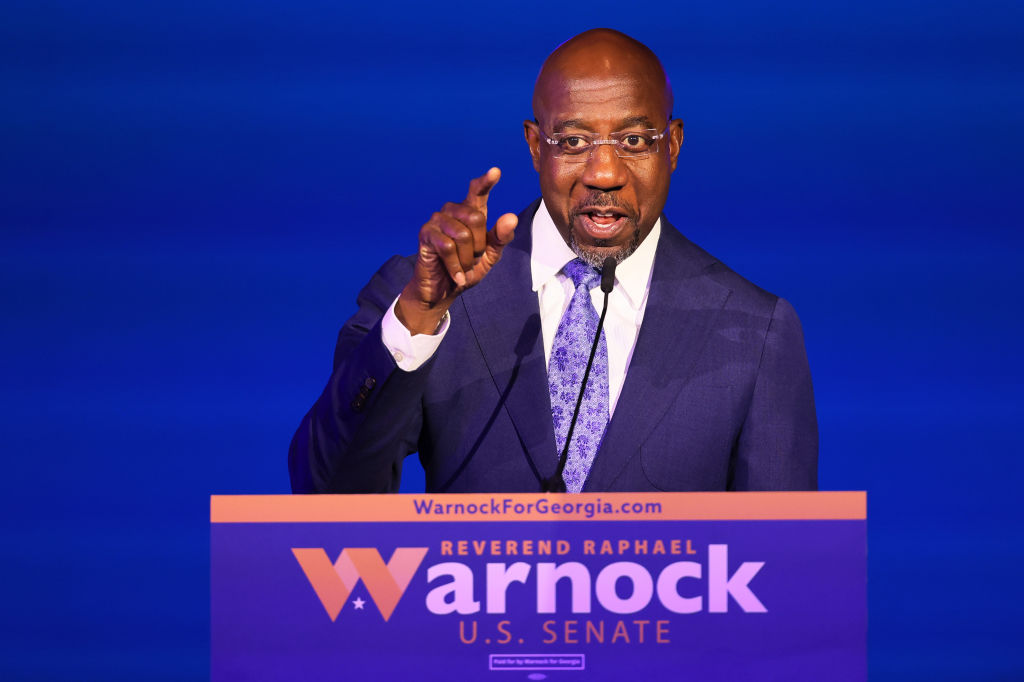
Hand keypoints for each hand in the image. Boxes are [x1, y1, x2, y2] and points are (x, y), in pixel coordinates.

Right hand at [396, 167, 517, 334]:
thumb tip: (510, 217)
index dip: (486, 181)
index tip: (496, 171)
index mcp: (470, 213)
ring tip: (462, 267)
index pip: (478, 192)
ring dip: (466, 258)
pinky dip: (455, 266)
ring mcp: (437, 220)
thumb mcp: (490, 256)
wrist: (443, 292)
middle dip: (478, 246)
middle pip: (476, 218)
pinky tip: (456, 275)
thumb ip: (501, 237)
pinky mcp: (425, 234)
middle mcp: (452, 211)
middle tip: (472, 260)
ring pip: (462, 234)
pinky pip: (447, 247)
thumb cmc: (466, 270)